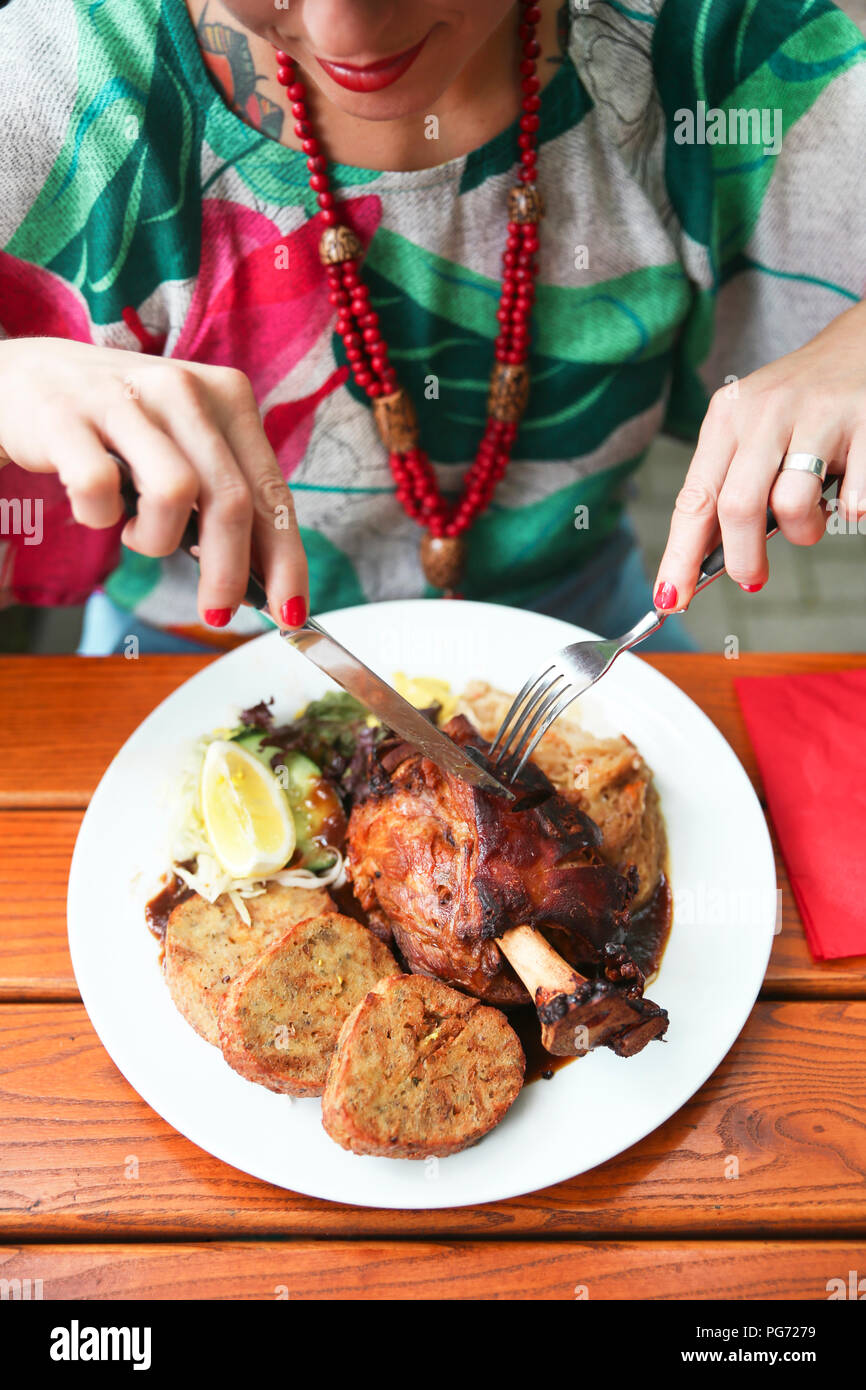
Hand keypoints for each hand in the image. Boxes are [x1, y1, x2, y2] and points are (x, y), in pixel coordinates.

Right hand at [0, 337, 307, 628]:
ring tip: (141, 533)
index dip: (286, 561)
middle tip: (217, 612)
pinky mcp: (66, 416)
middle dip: (229, 573)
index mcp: (228, 396)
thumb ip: (226, 495)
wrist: (24, 376)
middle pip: (230, 501)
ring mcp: (124, 398)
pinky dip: (100, 517)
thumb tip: (264, 576)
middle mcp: (184, 389)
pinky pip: (99, 490)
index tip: (290, 612)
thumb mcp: (186, 444)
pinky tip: (99, 508)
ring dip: (158, 540)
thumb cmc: (120, 426)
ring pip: (174, 494)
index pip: (272, 492)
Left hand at [652, 300, 865, 609]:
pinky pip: (853, 498)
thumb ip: (728, 485)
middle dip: (742, 557)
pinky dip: (851, 510)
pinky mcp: (864, 420)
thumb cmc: (800, 403)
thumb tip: (702, 559)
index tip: (671, 598)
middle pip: (737, 507)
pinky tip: (849, 491)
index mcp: (727, 418)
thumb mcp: (750, 430)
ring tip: (811, 520)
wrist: (862, 344)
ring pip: (792, 504)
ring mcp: (817, 414)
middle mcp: (765, 412)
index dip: (680, 556)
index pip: (694, 499)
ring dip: (804, 534)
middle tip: (752, 576)